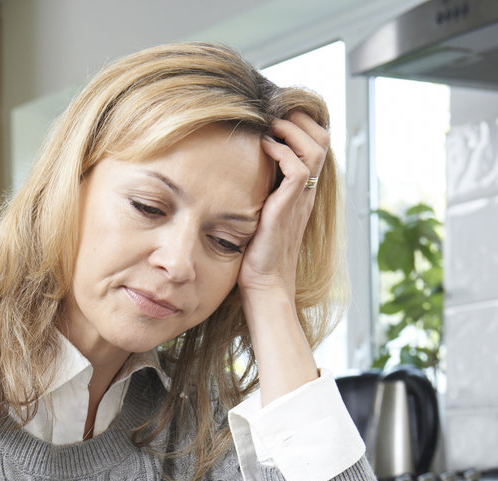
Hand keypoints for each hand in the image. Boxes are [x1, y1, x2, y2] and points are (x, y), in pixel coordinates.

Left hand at [237, 111, 329, 299]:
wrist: (264, 285)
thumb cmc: (257, 255)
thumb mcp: (260, 214)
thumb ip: (261, 191)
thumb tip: (241, 171)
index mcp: (303, 191)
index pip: (317, 144)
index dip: (302, 124)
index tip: (277, 116)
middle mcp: (306, 192)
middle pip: (322, 139)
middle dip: (301, 118)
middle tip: (275, 113)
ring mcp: (301, 199)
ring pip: (315, 148)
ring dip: (292, 130)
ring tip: (271, 125)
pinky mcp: (289, 208)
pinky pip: (298, 169)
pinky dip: (282, 152)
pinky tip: (264, 147)